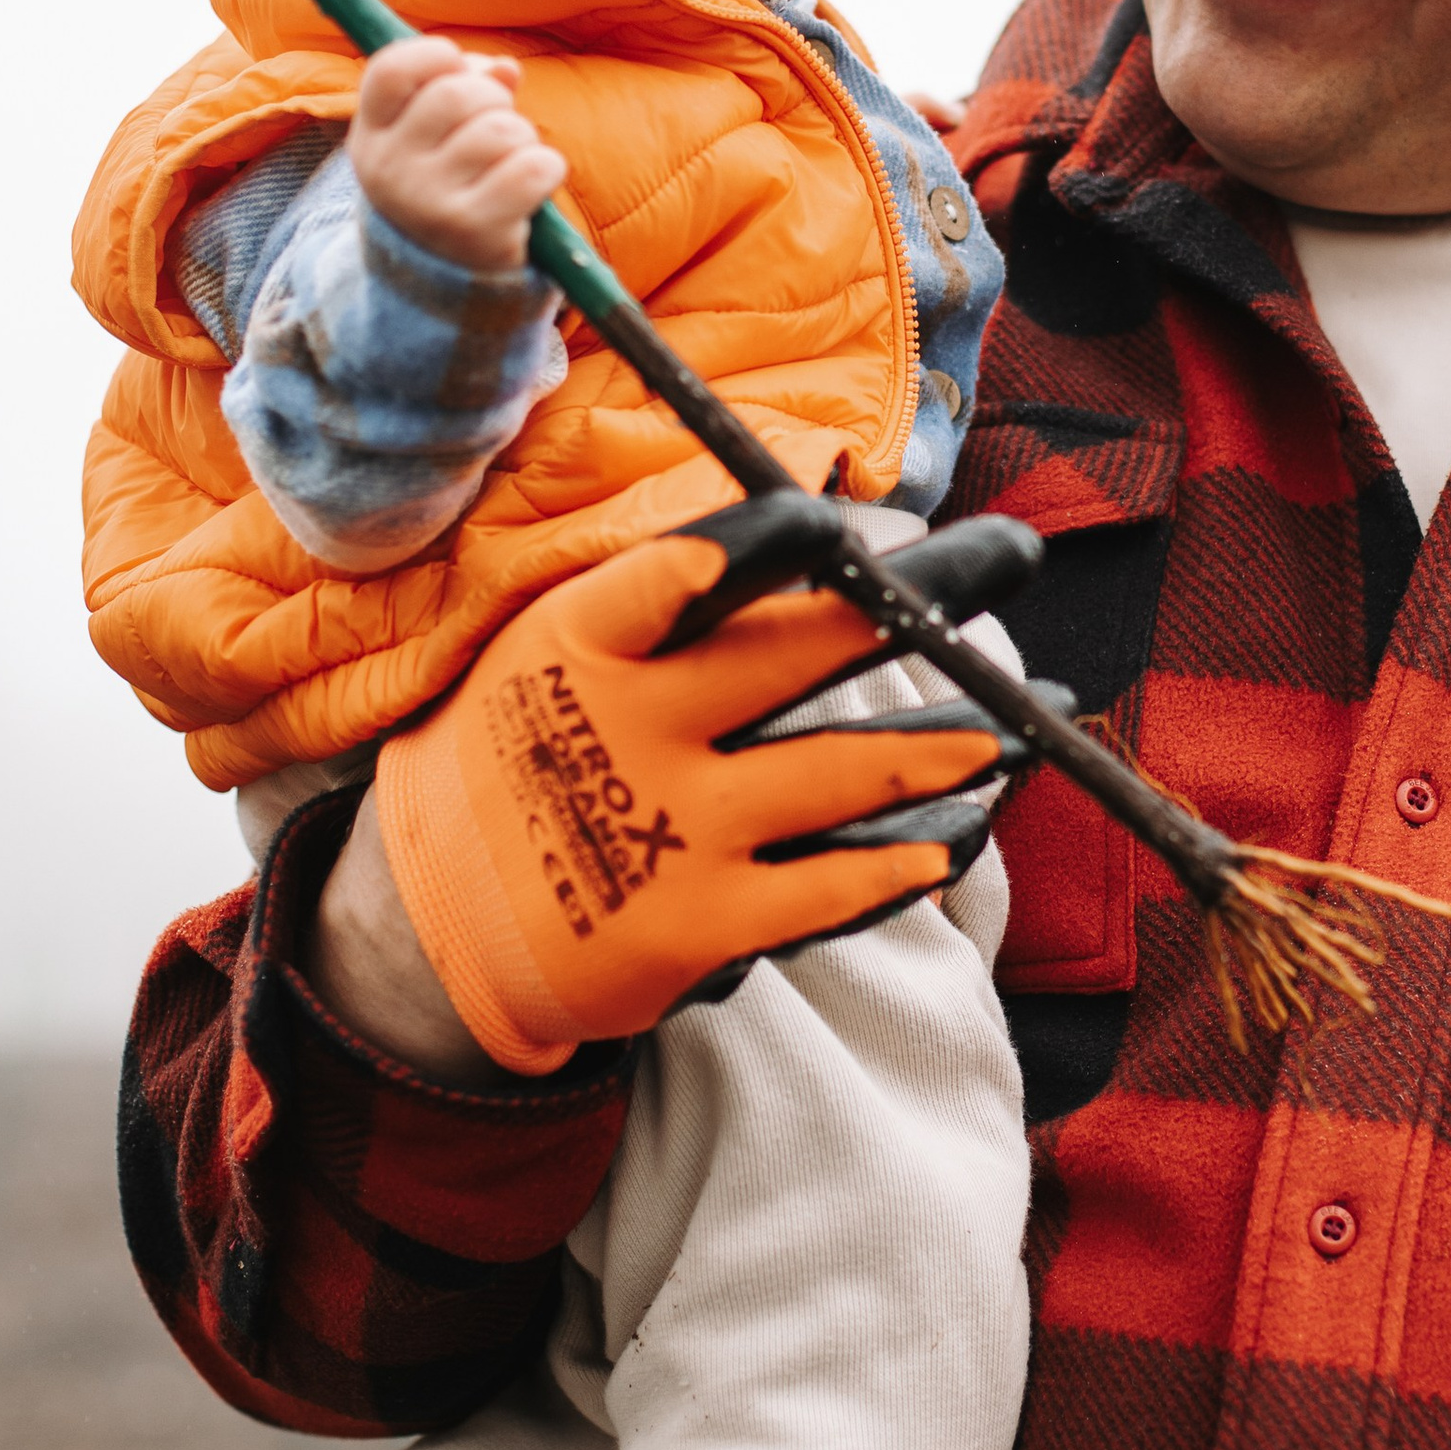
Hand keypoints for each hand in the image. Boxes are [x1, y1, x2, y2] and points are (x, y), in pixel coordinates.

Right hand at [348, 36, 566, 271]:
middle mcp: (390, 168)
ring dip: (523, 137)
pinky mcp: (474, 230)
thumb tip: (504, 69)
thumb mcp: (437, 132)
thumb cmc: (448, 179)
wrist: (445, 271)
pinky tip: (533, 184)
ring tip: (511, 161)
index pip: (391, 70)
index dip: (436, 55)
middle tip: (495, 125)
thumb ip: (466, 85)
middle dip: (494, 98)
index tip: (458, 69)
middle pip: (457, 92)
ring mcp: (428, 202)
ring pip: (501, 129)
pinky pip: (533, 167)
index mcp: (372, 134)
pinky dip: (547, 167)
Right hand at [373, 502, 1017, 1071]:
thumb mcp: (548, 651)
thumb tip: (803, 524)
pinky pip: (832, 889)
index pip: (683, 574)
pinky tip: (960, 837)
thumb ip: (658, 600)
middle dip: (925, 600)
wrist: (432, 928)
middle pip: (802, 651)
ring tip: (1018, 726)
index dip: (764, 547)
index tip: (839, 521)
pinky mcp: (700, 925)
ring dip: (946, 744)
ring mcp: (672, 829)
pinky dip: (905, 861)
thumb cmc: (525, 752)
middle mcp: (634, 728)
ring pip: (843, 774)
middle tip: (1011, 554)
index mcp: (587, 642)